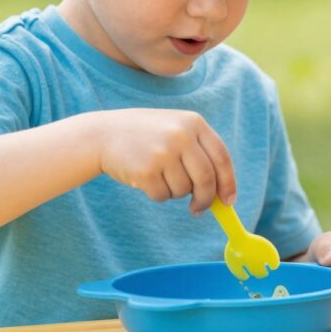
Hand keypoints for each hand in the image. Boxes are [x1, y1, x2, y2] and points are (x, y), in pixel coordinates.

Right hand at [93, 109, 234, 212]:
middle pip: (206, 179)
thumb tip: (222, 193)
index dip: (227, 182)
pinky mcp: (145, 170)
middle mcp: (181, 135)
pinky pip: (163, 195)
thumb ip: (200, 154)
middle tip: (199, 208)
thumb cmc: (146, 137)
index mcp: (194, 123)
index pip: (221, 158)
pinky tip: (145, 178)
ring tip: (159, 176)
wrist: (102, 134)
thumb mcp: (176, 130)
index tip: (228, 201)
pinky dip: (158, 194)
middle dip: (206, 199)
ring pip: (184, 190)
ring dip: (175, 192)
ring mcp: (163, 152)